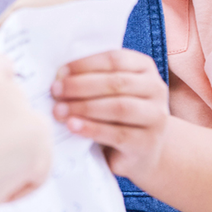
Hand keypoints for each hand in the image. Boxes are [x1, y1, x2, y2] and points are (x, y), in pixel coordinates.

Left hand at [51, 49, 169, 180]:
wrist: (142, 152)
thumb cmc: (117, 115)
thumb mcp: (109, 92)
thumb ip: (92, 78)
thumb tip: (58, 76)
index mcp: (144, 67)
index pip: (114, 59)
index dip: (85, 64)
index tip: (60, 72)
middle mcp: (156, 89)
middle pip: (116, 83)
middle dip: (80, 86)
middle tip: (55, 91)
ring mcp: (156, 117)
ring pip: (118, 107)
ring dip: (84, 107)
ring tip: (59, 110)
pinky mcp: (147, 143)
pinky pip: (118, 134)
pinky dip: (92, 129)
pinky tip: (73, 126)